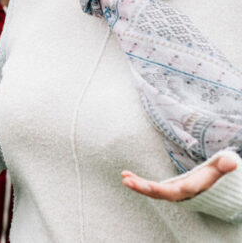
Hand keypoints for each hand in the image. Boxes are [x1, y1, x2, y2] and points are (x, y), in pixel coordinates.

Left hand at [121, 153, 237, 200]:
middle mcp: (182, 192)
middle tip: (128, 182)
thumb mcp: (223, 166)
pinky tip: (126, 176)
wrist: (217, 186)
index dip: (168, 189)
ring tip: (124, 178)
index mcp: (195, 187)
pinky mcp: (167, 189)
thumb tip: (231, 162)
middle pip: (162, 193)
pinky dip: (138, 183)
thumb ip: (225, 165)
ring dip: (138, 185)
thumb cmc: (218, 172)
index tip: (152, 186)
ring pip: (154, 192)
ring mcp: (174, 192)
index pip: (181, 190)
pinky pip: (151, 188)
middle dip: (145, 188)